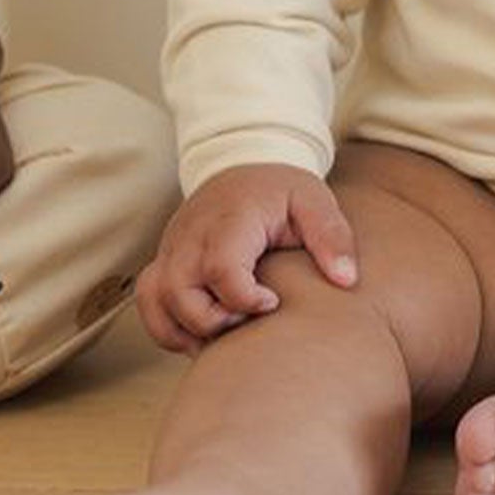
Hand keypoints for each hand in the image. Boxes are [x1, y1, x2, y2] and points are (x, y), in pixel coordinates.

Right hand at [135, 161, 356, 355]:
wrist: (241, 161)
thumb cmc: (280, 188)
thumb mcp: (314, 201)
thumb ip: (332, 237)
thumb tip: (346, 279)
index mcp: (230, 220)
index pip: (220, 269)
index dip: (245, 299)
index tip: (272, 302)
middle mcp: (192, 236)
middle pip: (180, 293)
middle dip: (213, 322)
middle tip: (247, 320)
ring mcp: (172, 248)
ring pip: (155, 301)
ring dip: (186, 329)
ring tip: (223, 333)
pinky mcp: (165, 260)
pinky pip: (148, 301)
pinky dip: (168, 326)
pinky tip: (203, 333)